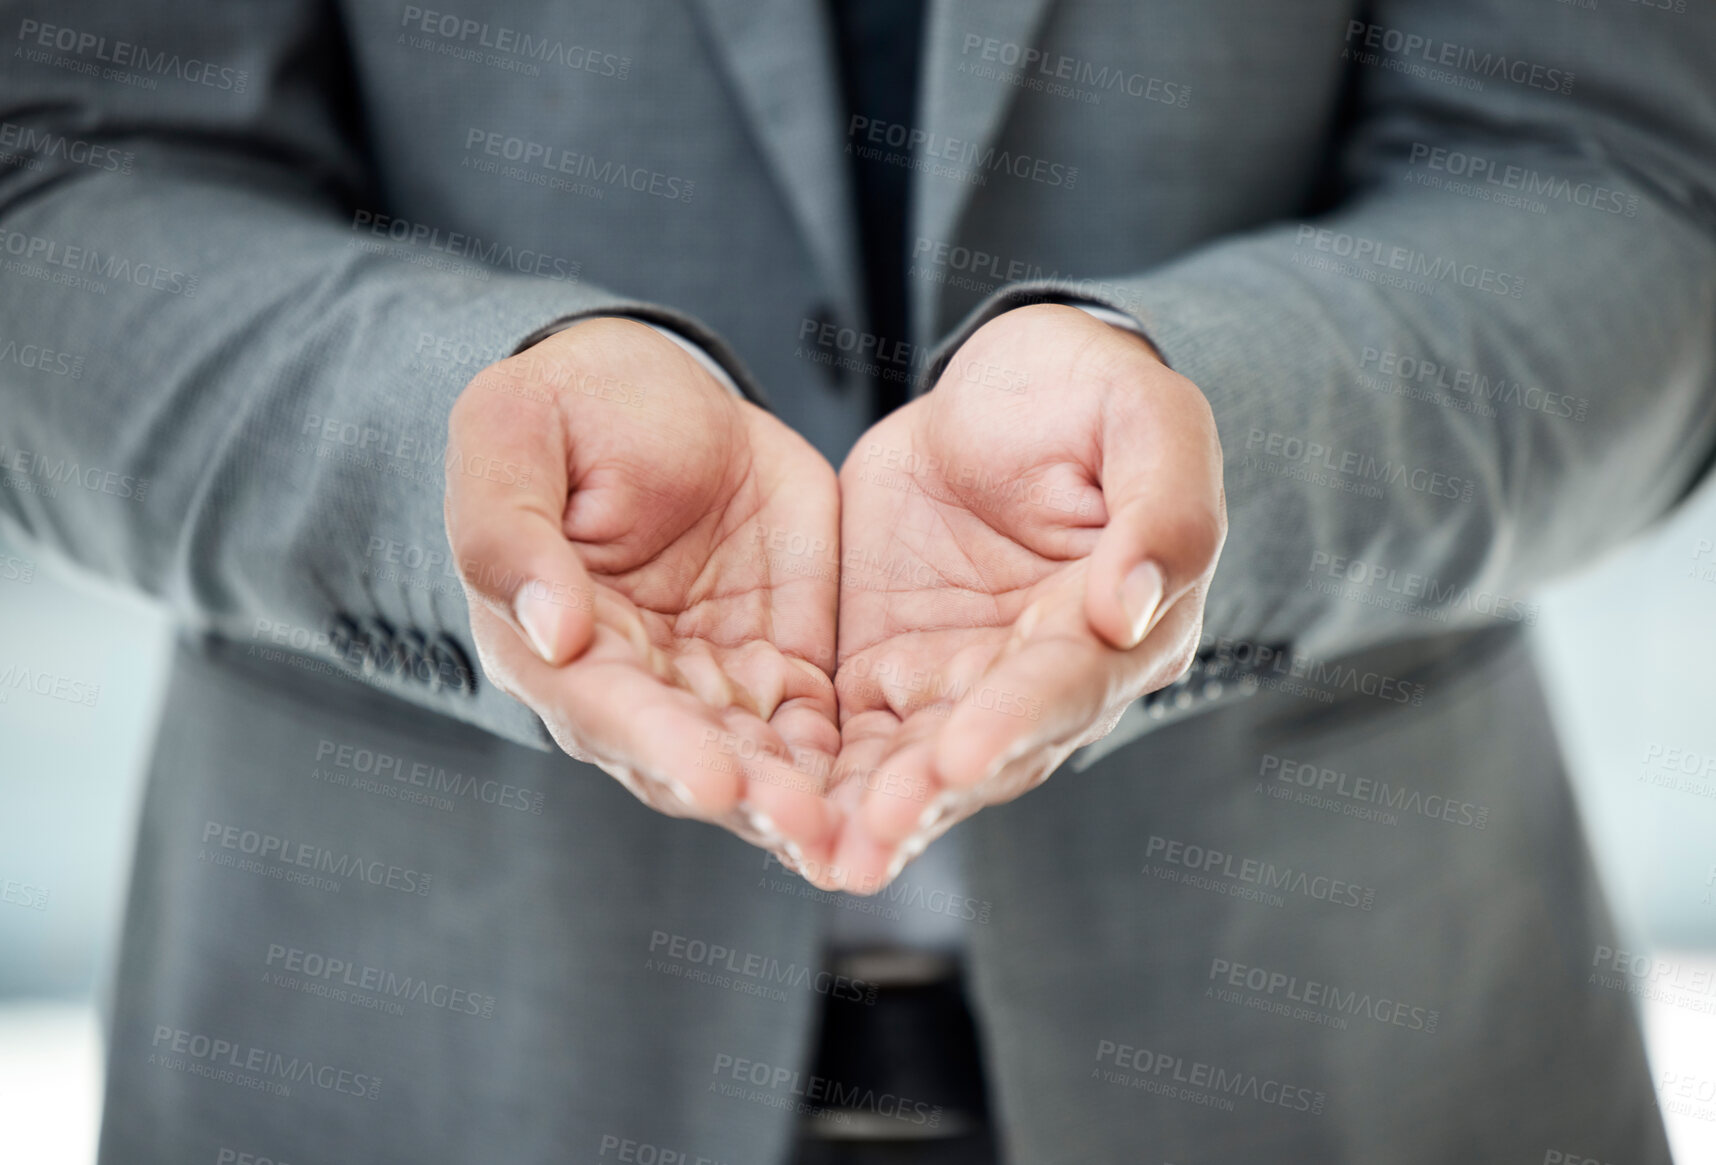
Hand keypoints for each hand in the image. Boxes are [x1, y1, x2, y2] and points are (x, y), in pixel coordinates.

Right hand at [444, 317, 842, 864]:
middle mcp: (630, 687)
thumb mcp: (515, 430)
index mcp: (548, 643)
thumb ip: (511, 530)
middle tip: (808, 826)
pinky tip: (895, 794)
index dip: (658, 747)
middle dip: (751, 798)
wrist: (664, 389)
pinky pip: (818, 733)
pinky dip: (853, 769)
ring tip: (855, 831)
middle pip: (689, 759)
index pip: (603, 709)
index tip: (713, 779)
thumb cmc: (572, 406)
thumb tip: (554, 633)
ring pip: (758, 765)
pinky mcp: (783, 669)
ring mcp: (710, 685)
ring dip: (804, 803)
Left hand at [818, 304, 1225, 892]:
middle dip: (930, 797)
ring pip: (922, 767)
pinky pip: (857, 742)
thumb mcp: (1144, 416)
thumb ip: (1162, 507)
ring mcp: (964, 685)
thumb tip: (1132, 608)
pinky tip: (781, 818)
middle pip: (990, 751)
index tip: (963, 754)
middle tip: (873, 834)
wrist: (998, 387)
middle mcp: (1045, 678)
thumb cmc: (1089, 393)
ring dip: (877, 815)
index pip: (1068, 682)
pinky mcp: (891, 678)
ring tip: (826, 856)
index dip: (1018, 719)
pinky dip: (825, 782)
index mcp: (1122, 624)